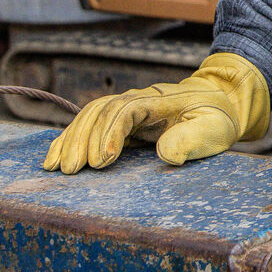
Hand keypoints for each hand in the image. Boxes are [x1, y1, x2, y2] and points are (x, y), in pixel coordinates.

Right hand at [42, 52, 269, 173]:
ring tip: (56, 168)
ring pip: (88, 118)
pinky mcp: (119, 121)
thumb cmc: (215, 117)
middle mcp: (134, 100)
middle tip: (72, 171)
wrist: (217, 102)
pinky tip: (54, 159)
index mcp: (155, 100)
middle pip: (98, 113)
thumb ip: (192, 139)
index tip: (102, 162)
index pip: (124, 112)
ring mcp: (124, 108)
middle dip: (82, 141)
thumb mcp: (212, 128)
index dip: (110, 134)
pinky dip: (69, 140)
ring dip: (70, 141)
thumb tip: (165, 154)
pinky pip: (88, 125)